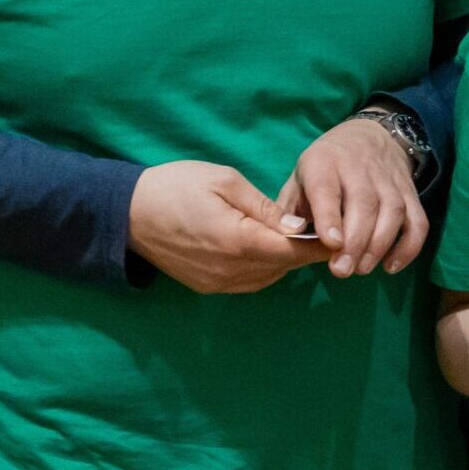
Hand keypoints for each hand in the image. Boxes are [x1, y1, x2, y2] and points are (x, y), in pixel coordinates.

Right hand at [127, 159, 319, 293]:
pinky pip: (250, 281)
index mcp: (237, 241)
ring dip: (287, 261)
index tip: (344, 235)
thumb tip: (299, 227)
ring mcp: (217, 283)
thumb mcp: (225, 182)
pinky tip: (271, 247)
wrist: (124, 213)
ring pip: (269, 277)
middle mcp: (229, 270)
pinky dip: (267, 267)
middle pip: (284, 266)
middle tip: (330, 233)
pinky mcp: (207, 287)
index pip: (292, 251)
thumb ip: (265, 208)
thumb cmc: (176, 186)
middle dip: (308, 252)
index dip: (321, 245)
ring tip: (302, 238)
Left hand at [278, 116, 426, 277]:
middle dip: (356, 241)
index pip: (328, 189)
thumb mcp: (298, 179)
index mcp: (324, 164)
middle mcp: (360, 168)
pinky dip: (409, 246)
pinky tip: (391, 266)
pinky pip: (418, 220)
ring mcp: (390, 180)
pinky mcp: (410, 192)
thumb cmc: (324, 167)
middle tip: (342, 270)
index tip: (331, 244)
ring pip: (393, 211)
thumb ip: (288, 210)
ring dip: (380, 244)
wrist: (368, 136)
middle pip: (365, 203)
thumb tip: (287, 239)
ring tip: (362, 269)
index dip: (330, 217)